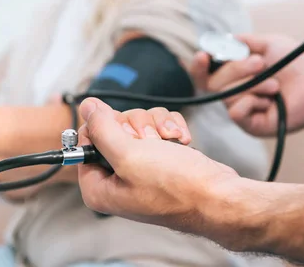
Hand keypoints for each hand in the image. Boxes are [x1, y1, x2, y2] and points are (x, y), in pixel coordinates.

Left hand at [77, 98, 239, 232]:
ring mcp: (139, 168)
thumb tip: (86, 107)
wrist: (219, 196)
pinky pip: (156, 127)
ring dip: (156, 126)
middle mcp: (116, 179)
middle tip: (150, 142)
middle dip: (136, 127)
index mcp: (98, 187)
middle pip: (112, 127)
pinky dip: (169, 129)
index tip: (125, 134)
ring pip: (137, 123)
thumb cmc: (176, 186)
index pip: (84, 140)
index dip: (104, 128)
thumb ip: (101, 129)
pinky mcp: (160, 158)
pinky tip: (181, 141)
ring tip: (170, 143)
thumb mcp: (129, 155)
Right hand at [191, 34, 303, 135]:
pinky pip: (235, 113)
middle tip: (260, 63)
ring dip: (253, 85)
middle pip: (213, 83)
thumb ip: (240, 42)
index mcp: (234, 74)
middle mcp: (234, 92)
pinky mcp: (251, 125)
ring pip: (227, 96)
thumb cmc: (295, 61)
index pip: (204, 74)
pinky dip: (251, 102)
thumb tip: (219, 42)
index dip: (198, 66)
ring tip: (275, 85)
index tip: (204, 55)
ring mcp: (242, 109)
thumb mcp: (266, 43)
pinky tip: (270, 102)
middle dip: (236, 69)